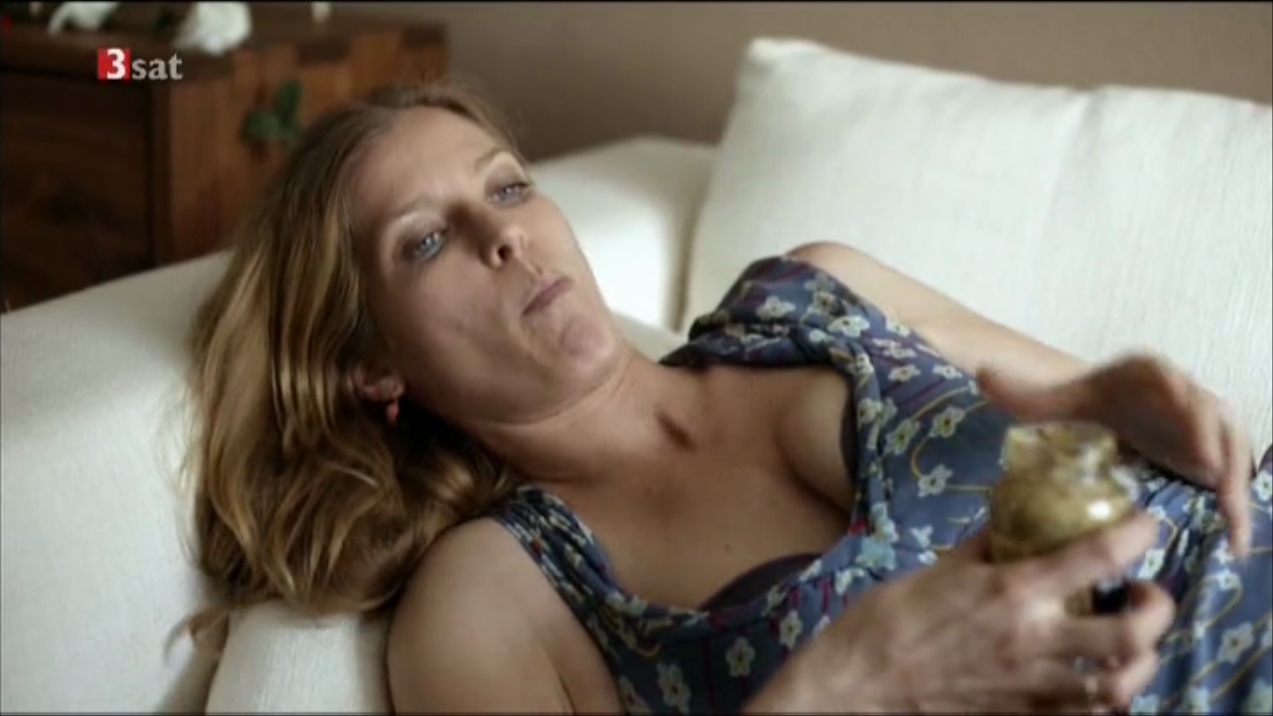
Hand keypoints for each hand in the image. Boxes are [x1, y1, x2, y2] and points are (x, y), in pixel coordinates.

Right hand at [754, 513, 1173, 713]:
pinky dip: (1105, 698)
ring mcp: (1036, 689)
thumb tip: (1014, 520)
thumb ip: (985, 547)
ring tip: (1127, 642)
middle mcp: (1036, 643)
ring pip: (1122, 685)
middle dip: (1157, 609)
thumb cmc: (888, 621)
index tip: (1148, 524)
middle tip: (1143, 593)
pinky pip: (1088, 715)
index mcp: (1013, 593)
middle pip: (1133, 634)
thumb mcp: (938, 569)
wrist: (860, 685)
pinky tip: (1094, 681)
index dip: (1138, 534)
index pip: (1099, 557)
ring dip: (1138, 661)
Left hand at [978, 352, 1255, 556]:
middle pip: (1207, 409)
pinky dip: (1236, 510)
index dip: (1177, 389)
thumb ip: (1020, 391)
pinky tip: (1236, 545)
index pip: (1163, 373)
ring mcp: (1201, 425)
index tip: (1180, 403)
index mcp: (1144, 373)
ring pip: (1229, 445)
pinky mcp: (1208, 455)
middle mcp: (1181, 393)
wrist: (1108, 413)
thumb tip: (982, 373)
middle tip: (1212, 468)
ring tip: (1231, 512)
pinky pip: (1231, 483)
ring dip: (1233, 475)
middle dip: (1213, 435)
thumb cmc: (1082, 405)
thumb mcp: (1051, 401)